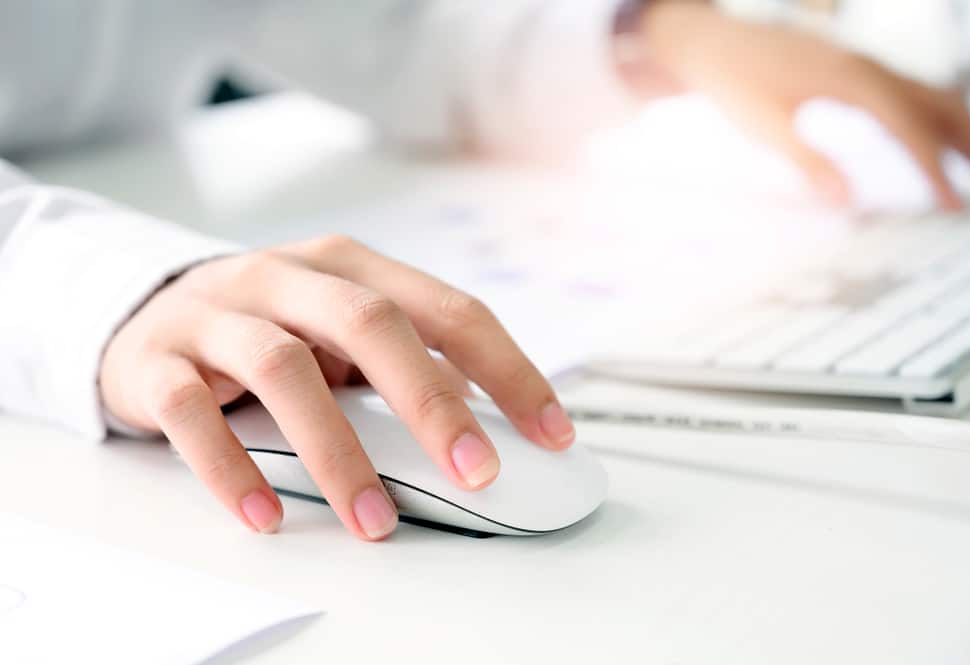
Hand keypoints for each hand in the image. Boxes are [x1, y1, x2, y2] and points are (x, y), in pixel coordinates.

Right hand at [99, 236, 575, 538]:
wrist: (142, 310)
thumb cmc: (269, 325)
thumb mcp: (341, 331)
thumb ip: (406, 363)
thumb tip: (483, 420)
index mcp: (349, 268)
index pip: (446, 309)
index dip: (505, 369)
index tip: (551, 432)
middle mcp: (287, 278)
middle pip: (369, 323)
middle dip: (431, 401)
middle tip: (477, 472)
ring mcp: (218, 314)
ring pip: (282, 368)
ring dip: (336, 451)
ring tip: (375, 520)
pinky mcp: (157, 360)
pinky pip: (191, 413)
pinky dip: (230, 469)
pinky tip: (266, 516)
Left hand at [637, 3, 969, 208]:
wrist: (714, 43)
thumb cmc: (734, 82)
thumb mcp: (765, 125)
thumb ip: (808, 161)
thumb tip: (847, 201)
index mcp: (854, 81)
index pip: (912, 128)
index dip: (938, 169)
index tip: (956, 204)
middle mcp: (871, 69)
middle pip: (944, 107)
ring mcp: (868, 68)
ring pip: (935, 98)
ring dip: (964, 136)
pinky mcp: (858, 74)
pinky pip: (915, 97)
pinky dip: (937, 124)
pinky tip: (937, 150)